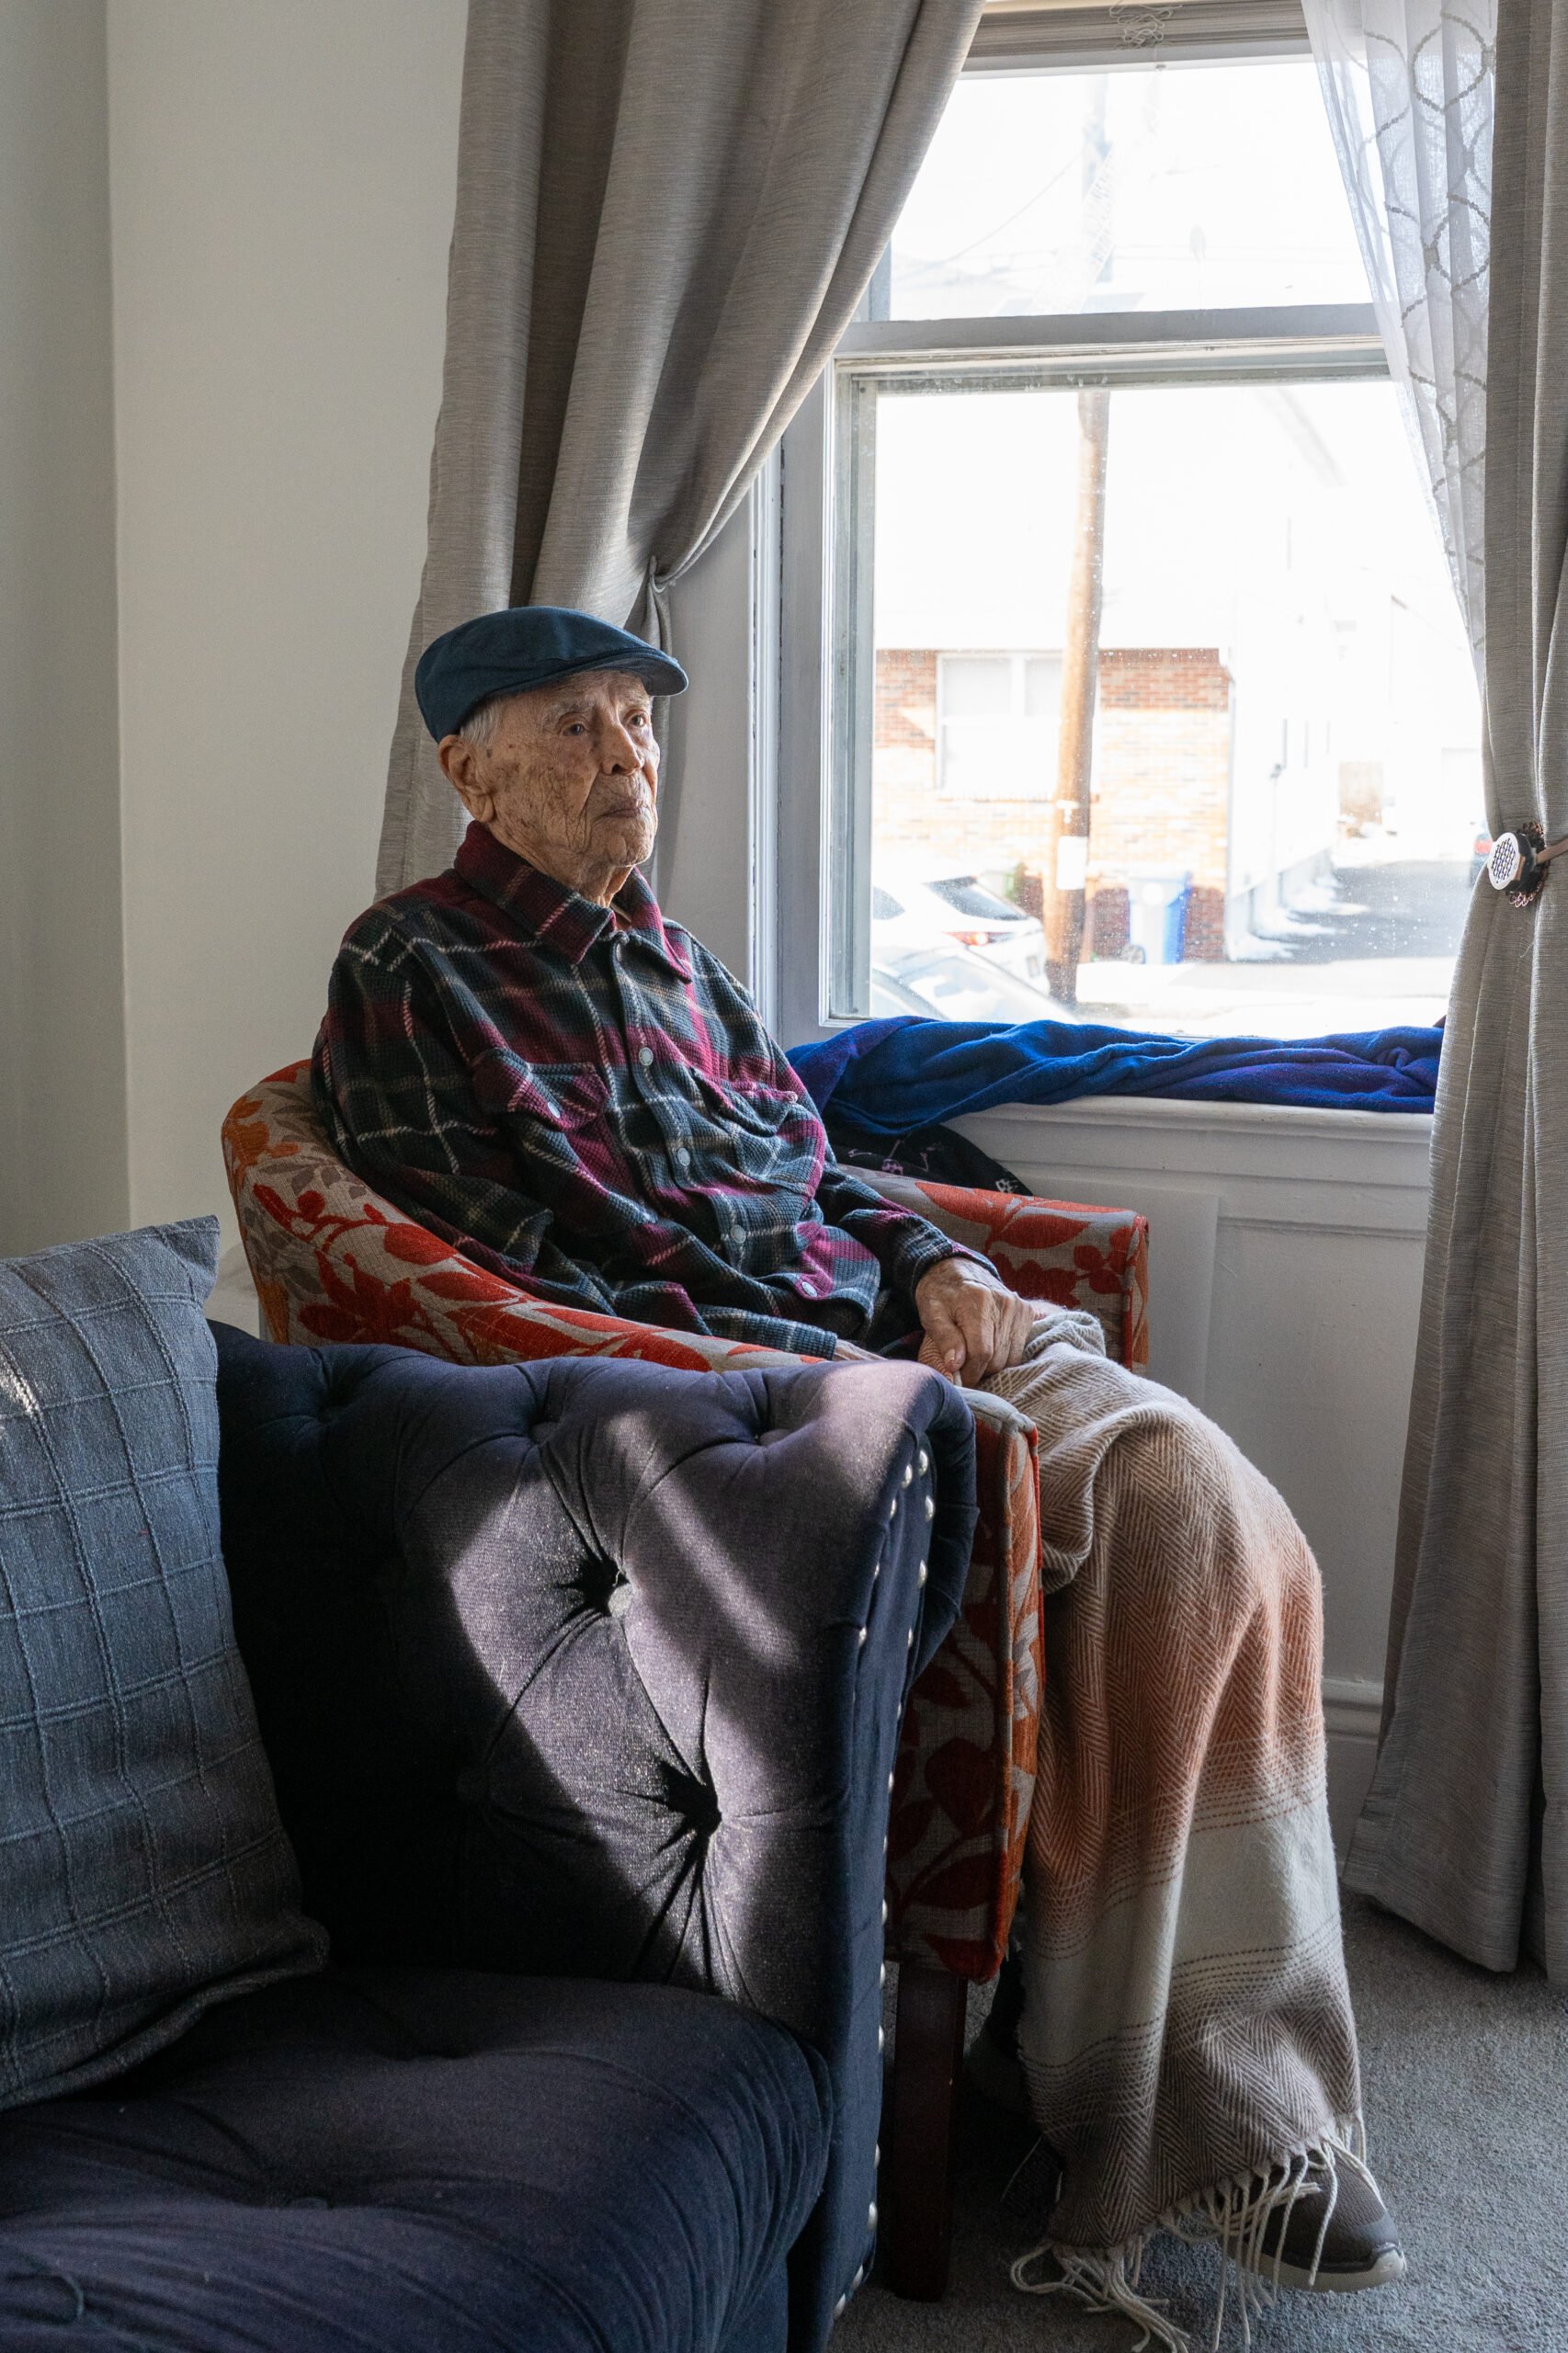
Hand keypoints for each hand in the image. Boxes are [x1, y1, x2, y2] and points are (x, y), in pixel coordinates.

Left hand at [913, 1257, 1035, 1385]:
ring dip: (992, 1365)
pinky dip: (1004, 1354)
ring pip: (1011, 1357)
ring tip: (975, 1358)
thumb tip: (955, 1366)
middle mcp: (1004, 1303)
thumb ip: (945, 1338)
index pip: (981, 1352)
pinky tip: (989, 1348)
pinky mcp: (1026, 1311)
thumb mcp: (932, 1313)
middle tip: (964, 1368)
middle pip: (998, 1358)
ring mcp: (1018, 1307)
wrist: (957, 1269)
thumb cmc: (940, 1294)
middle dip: (979, 1370)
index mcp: (978, 1302)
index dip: (970, 1372)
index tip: (959, 1378)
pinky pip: (1019, 1348)